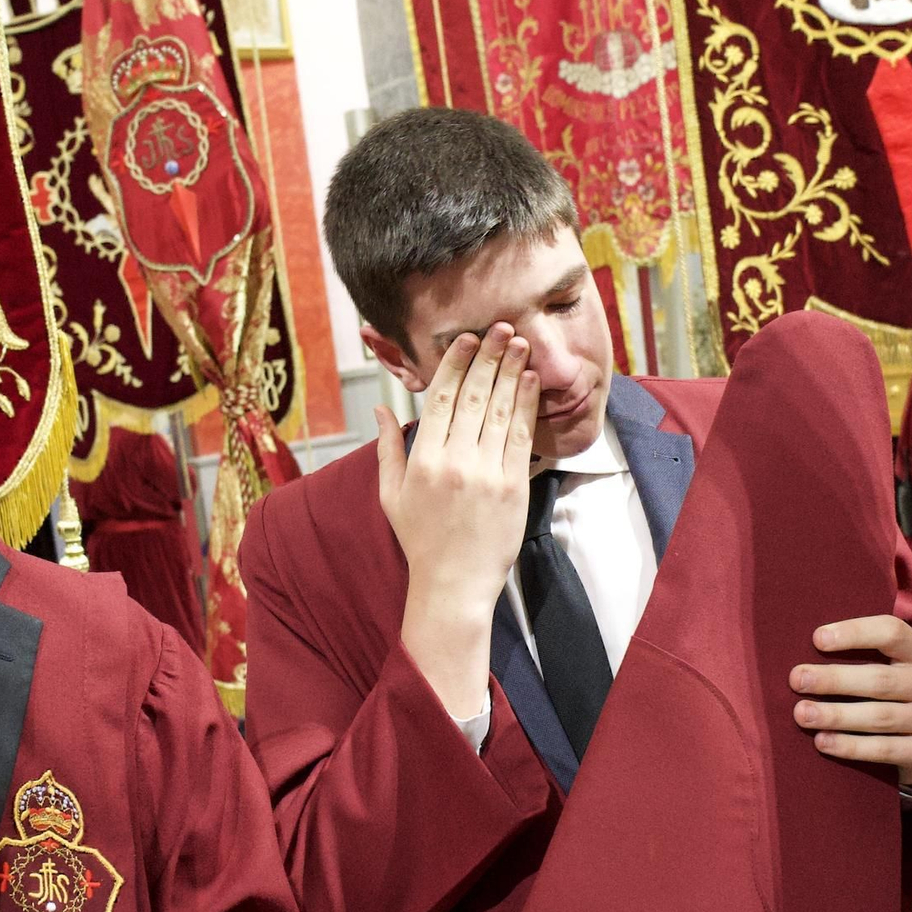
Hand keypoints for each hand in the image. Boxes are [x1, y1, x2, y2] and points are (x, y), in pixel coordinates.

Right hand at [373, 324, 537, 716]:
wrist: (453, 584)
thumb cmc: (420, 539)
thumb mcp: (391, 494)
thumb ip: (388, 448)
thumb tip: (380, 410)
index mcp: (422, 461)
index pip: (439, 399)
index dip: (454, 365)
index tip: (465, 340)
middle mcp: (454, 462)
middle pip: (472, 396)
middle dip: (488, 357)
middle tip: (500, 328)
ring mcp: (486, 473)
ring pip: (499, 410)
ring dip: (511, 372)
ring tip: (520, 343)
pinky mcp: (514, 486)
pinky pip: (521, 436)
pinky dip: (526, 405)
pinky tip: (530, 381)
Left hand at [789, 615, 911, 787]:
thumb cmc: (889, 691)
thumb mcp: (885, 665)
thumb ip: (855, 655)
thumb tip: (805, 658)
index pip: (892, 633)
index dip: (855, 633)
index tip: (817, 639)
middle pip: (880, 679)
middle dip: (834, 679)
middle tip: (797, 680)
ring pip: (880, 717)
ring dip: (837, 715)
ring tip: (802, 713)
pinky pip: (885, 749)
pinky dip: (851, 746)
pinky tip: (822, 741)